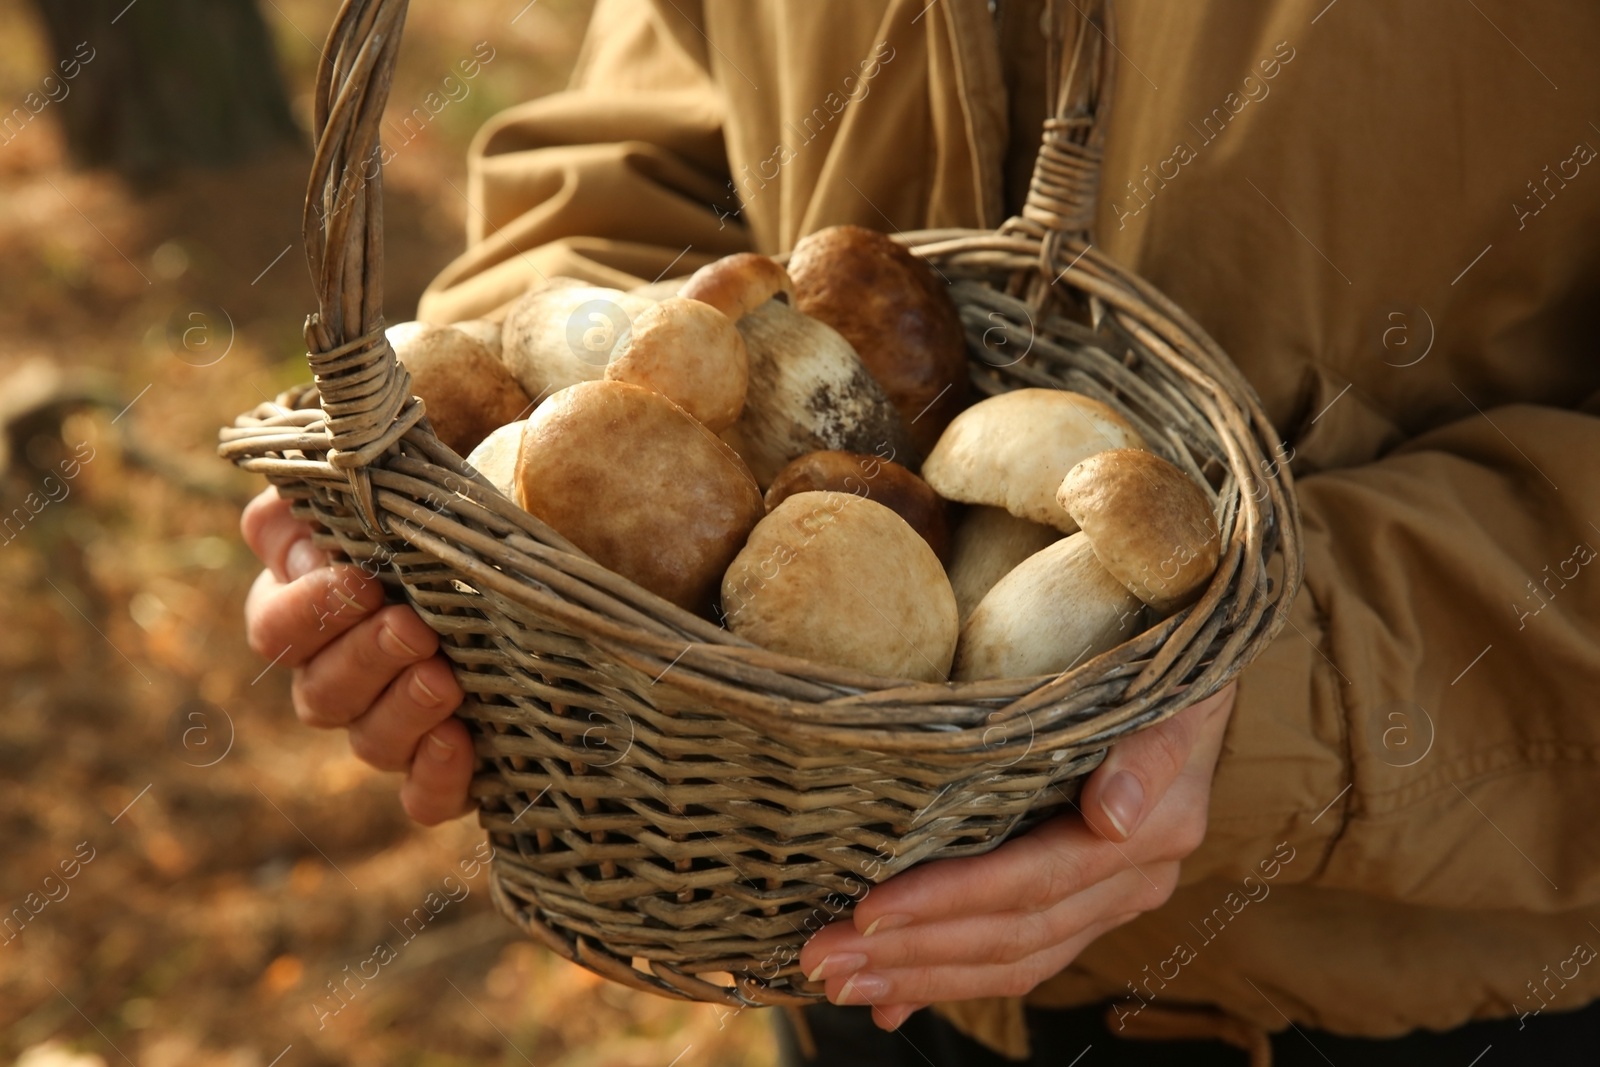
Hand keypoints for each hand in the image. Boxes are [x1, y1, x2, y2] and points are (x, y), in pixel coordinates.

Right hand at [240, 486, 472, 823]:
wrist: (532, 569)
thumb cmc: (452, 523)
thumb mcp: (402, 491)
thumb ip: (344, 491)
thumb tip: (317, 499)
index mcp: (314, 612)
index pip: (276, 625)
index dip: (308, 608)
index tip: (361, 578)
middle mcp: (342, 678)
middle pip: (318, 691)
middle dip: (363, 658)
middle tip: (413, 626)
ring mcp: (392, 727)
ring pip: (368, 742)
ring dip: (402, 710)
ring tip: (445, 678)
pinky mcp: (445, 770)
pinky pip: (423, 798)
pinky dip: (435, 778)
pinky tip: (459, 743)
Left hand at [798, 681, 1236, 1030]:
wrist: (1196, 689)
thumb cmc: (1167, 676)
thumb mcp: (1167, 693)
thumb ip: (1144, 754)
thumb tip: (1115, 815)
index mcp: (1147, 836)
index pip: (1033, 882)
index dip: (950, 900)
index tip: (870, 909)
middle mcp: (1129, 883)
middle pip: (1011, 936)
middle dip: (912, 953)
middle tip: (823, 958)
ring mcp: (1107, 904)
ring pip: (1009, 961)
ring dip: (919, 978)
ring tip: (840, 982)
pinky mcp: (1084, 909)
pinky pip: (1018, 960)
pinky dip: (950, 983)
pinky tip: (892, 1004)